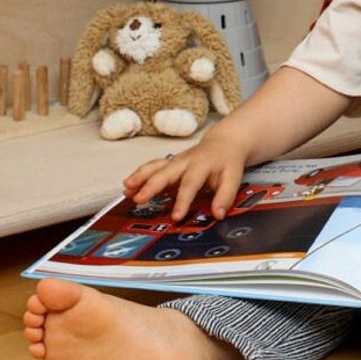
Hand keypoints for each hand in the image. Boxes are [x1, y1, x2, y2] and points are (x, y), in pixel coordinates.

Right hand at [122, 127, 251, 222]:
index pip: (190, 184)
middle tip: (138, 199)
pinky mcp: (169, 163)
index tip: (176, 217)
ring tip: (126, 190)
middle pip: (165, 172)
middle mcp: (185, 161)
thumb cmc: (228, 162)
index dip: (182, 200)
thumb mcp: (234, 178)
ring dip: (139, 177)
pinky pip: (152, 168)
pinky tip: (128, 188)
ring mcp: (175, 161)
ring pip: (154, 167)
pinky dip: (139, 176)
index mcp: (201, 165)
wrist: (223, 143)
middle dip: (151, 186)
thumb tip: (218, 215)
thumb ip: (225, 196)